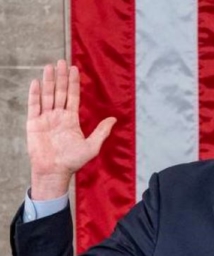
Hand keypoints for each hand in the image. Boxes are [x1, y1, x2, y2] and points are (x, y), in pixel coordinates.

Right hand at [27, 60, 115, 199]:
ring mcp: (45, 118)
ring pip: (47, 95)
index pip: (72, 96)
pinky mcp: (33, 123)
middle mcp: (58, 116)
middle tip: (62, 61)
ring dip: (48, 81)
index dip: (73, 83)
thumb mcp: (92, 146)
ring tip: (50, 66)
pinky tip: (36, 82)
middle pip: (59, 92)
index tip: (74, 69)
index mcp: (71, 120)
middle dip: (60, 77)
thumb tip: (114, 119)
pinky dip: (35, 94)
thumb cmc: (73, 161)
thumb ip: (101, 132)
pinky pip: (34, 106)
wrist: (54, 171)